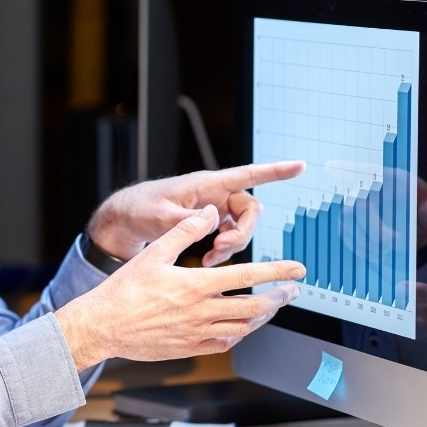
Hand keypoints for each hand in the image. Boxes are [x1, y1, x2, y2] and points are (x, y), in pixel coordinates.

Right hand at [56, 205, 306, 370]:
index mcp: (195, 285)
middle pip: (254, 307)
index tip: (297, 269)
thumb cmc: (125, 290)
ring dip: (262, 317)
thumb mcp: (154, 253)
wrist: (103, 326)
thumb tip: (209, 214)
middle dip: (278, 297)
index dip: (277, 271)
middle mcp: (201, 312)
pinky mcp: (189, 348)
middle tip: (292, 291)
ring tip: (271, 307)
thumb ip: (185, 231)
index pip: (247, 276)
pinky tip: (240, 326)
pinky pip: (224, 345)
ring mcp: (196, 333)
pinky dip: (239, 334)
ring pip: (243, 328)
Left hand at [86, 160, 305, 265]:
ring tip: (210, 259)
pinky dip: (223, 250)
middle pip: (250, 209)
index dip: (274, 171)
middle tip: (221, 249)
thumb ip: (186, 218)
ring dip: (233, 245)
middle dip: (243, 232)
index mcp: (207, 184)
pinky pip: (230, 235)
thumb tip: (212, 216)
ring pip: (242, 226)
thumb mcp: (160, 215)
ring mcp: (214, 208)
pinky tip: (208, 261)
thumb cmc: (140, 208)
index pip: (247, 174)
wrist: (127, 218)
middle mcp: (215, 193)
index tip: (300, 166)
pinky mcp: (209, 222)